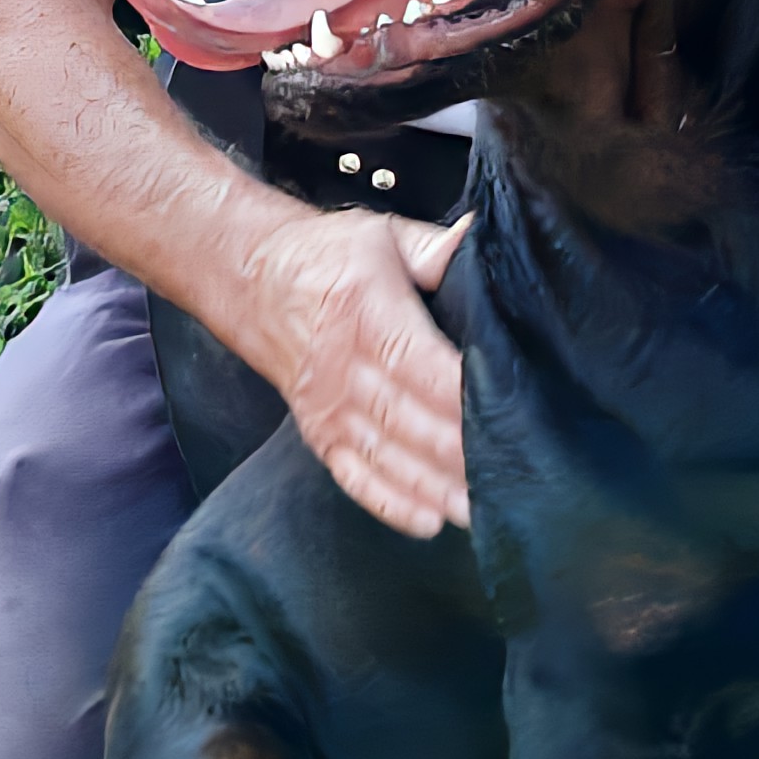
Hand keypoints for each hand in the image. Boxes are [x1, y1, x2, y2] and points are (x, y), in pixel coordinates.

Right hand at [242, 206, 470, 536]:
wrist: (249, 278)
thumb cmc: (325, 256)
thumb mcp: (380, 235)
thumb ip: (433, 247)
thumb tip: (478, 237)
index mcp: (364, 311)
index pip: (417, 359)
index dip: (459, 389)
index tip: (503, 411)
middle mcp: (342, 365)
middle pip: (407, 416)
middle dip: (458, 451)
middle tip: (510, 475)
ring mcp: (327, 405)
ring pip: (386, 453)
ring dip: (433, 486)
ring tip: (480, 509)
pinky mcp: (317, 431)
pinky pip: (353, 474)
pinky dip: (389, 501)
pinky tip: (427, 522)